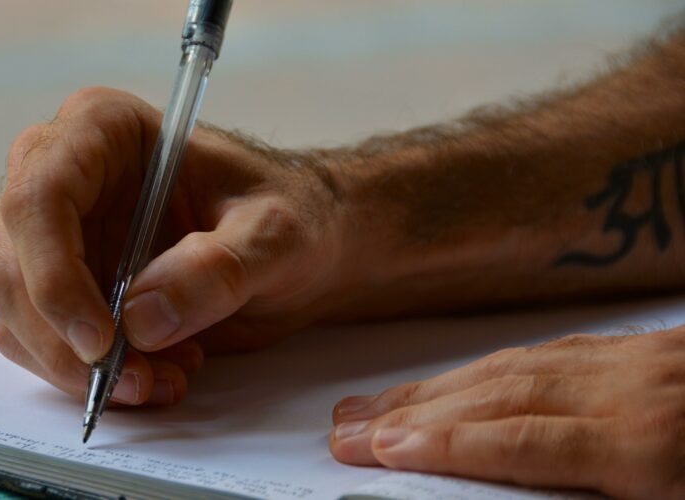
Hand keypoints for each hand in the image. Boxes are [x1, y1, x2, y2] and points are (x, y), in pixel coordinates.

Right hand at [0, 88, 343, 405]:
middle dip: (67, 342)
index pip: (40, 199)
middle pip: (15, 267)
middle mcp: (62, 176)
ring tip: (160, 381)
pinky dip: (87, 376)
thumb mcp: (275, 235)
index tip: (103, 341)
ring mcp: (56, 236)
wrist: (294, 245)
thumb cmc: (288, 215)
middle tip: (136, 383)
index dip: (55, 275)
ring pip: (18, 315)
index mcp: (102, 130)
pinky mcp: (64, 285)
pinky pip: (43, 342)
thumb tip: (141, 320)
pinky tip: (153, 376)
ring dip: (77, 370)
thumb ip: (217, 269)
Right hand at [330, 326, 684, 498]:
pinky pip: (547, 352)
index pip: (526, 441)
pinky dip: (486, 367)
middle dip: (415, 410)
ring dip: (436, 387)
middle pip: (502, 396)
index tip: (382, 446)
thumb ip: (609, 493)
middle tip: (345, 425)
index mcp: (654, 447)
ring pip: (513, 368)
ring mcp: (637, 363)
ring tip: (376, 403)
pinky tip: (454, 379)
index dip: (449, 444)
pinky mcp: (643, 349)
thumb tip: (519, 482)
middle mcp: (634, 392)